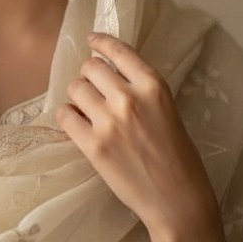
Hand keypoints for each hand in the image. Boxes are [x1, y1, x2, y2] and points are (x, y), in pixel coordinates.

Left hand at [56, 32, 215, 240]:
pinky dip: (68, 117)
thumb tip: (108, 74)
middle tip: (95, 92)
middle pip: (91, 68)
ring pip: (75, 89)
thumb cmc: (178, 157)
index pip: (119, 51)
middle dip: (90, 77)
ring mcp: (109, 121)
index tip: (92, 41)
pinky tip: (77, 124)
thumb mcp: (167, 111)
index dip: (101, 43)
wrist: (177, 200)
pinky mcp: (93, 145)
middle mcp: (129, 98)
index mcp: (154, 86)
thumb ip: (140, 90)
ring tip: (88, 111)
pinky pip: (64, 115)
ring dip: (78, 97)